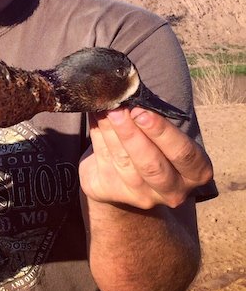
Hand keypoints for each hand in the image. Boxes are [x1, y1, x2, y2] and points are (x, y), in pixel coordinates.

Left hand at [79, 107, 212, 208]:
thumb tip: (132, 94)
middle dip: (132, 134)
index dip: (162, 132)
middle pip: (151, 164)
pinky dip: (98, 134)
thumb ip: (154, 121)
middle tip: (119, 110)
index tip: (142, 111)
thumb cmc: (152, 147)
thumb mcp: (164, 137)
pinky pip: (103, 158)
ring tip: (104, 109)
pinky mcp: (112, 191)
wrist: (125, 178)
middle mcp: (172, 190)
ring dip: (111, 131)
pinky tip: (95, 116)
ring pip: (123, 161)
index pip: (183, 153)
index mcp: (195, 172)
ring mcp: (141, 196)